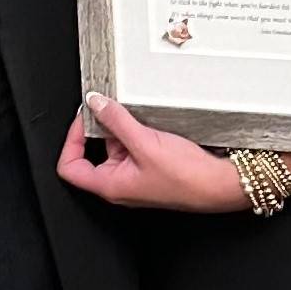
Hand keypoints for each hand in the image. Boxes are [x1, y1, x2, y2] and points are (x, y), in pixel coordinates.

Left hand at [57, 93, 247, 212]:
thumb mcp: (146, 142)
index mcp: (110, 186)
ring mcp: (136, 176)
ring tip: (139, 117)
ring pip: (117, 147)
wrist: (220, 184)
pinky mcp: (151, 168)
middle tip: (112, 109)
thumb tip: (95, 104)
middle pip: (94, 152)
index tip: (83, 119)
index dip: (70, 141)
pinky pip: (135, 147)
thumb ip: (116, 121)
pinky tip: (151, 124)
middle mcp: (120, 184)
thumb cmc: (188, 178)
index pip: (70, 167)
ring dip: (124, 128)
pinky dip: (138, 132)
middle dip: (102, 128)